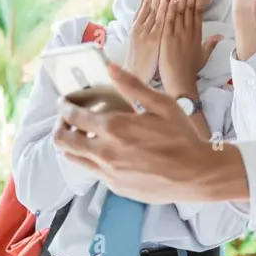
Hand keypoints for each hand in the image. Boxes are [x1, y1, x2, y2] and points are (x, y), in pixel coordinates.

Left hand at [52, 64, 249, 203]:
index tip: (64, 102)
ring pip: (74, 158)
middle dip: (60, 127)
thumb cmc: (182, 138)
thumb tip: (111, 68)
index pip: (73, 116)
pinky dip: (93, 159)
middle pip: (63, 140)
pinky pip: (94, 171)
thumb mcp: (162, 104)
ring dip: (73, 145)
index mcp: (114, 128)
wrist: (196, 174)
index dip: (64, 106)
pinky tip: (108, 152)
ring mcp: (109, 173)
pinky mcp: (116, 187)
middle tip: (67, 121)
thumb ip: (132, 86)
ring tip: (84, 136)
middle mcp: (105, 152)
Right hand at [124, 0, 168, 83]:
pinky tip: (167, 0)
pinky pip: (159, 23)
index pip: (144, 5)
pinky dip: (163, 11)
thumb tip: (147, 21)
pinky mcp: (152, 41)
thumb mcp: (142, 44)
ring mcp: (146, 34)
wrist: (134, 80)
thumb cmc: (140, 64)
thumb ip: (146, 31)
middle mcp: (140, 28)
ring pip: (152, 11)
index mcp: (138, 28)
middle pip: (146, 4)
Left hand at [157, 0, 222, 95]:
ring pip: (181, 12)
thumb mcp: (203, 56)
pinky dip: (170, 10)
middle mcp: (189, 32)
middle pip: (192, 8)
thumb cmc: (191, 71)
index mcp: (197, 35)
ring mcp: (178, 35)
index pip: (199, 11)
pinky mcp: (167, 40)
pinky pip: (169, 22)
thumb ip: (211, 43)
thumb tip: (220, 36)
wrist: (182, 83)